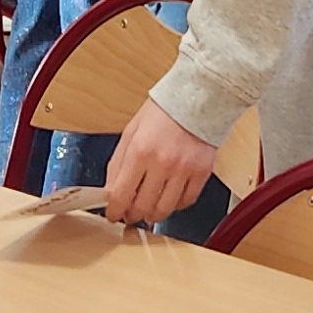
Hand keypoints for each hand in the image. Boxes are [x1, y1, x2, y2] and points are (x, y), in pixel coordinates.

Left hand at [100, 98, 218, 224]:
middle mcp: (162, 163)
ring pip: (165, 209)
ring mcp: (184, 169)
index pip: (121, 195)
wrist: (198, 97)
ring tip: (149, 211)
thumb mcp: (130, 132)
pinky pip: (187, 201)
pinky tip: (170, 198)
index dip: (114, 211)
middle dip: (132, 215)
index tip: (113, 214)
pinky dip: (176, 205)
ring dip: (153, 216)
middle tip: (130, 214)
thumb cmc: (163, 111)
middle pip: (143, 207)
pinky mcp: (202, 172)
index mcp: (140, 151)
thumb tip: (110, 192)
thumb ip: (118, 164)